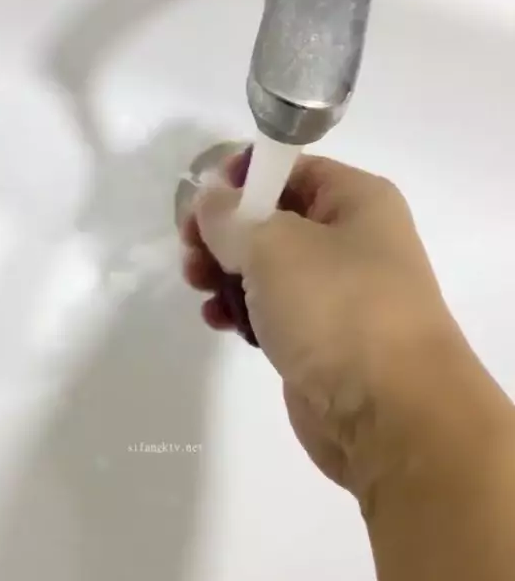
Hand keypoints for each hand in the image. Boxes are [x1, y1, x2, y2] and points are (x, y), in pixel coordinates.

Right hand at [181, 152, 455, 505]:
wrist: (390, 412)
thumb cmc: (337, 310)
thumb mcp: (274, 246)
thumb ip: (231, 217)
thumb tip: (210, 200)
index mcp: (356, 200)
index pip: (291, 168)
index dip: (241, 177)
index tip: (199, 200)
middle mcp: (352, 241)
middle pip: (273, 219)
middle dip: (225, 233)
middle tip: (190, 252)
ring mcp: (338, 295)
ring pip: (268, 269)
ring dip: (227, 275)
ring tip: (200, 289)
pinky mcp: (321, 341)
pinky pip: (273, 311)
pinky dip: (244, 312)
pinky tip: (220, 323)